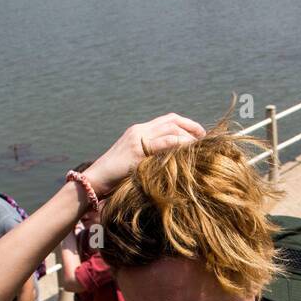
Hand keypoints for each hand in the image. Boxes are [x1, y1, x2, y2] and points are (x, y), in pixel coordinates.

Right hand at [82, 113, 205, 198]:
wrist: (95, 180)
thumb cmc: (114, 177)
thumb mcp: (135, 163)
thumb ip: (150, 158)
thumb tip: (170, 164)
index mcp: (138, 131)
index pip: (166, 120)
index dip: (185, 124)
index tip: (199, 134)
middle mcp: (138, 130)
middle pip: (171, 120)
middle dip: (191, 126)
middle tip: (205, 137)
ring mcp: (137, 138)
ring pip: (170, 129)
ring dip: (188, 136)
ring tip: (200, 145)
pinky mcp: (137, 150)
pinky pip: (164, 142)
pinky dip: (179, 143)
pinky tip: (189, 149)